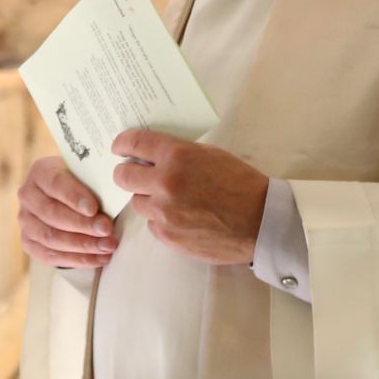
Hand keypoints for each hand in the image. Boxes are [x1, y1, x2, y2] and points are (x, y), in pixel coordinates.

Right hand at [17, 156, 119, 267]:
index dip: (74, 197)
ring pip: (51, 237)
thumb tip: (113, 200)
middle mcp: (28, 195)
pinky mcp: (29, 243)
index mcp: (41, 171)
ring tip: (108, 246)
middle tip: (106, 229)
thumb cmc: (80, 183)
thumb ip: (94, 183)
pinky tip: (99, 258)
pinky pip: (52, 256)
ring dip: (83, 245)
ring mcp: (26, 221)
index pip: (55, 183)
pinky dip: (79, 259)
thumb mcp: (85, 175)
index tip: (94, 208)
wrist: (65, 197)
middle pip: (52, 213)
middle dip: (83, 225)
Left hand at [111, 129, 268, 265]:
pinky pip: (152, 224)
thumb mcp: (209, 155)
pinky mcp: (168, 236)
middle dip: (125, 173)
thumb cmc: (240, 183)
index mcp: (176, 156)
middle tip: (132, 173)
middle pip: (123, 176)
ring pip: (137, 202)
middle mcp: (164, 183)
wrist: (260, 221)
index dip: (122, 143)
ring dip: (147, 198)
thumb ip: (178, 154)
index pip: (135, 143)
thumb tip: (152, 155)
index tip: (118, 146)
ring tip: (168, 199)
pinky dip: (161, 220)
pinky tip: (181, 217)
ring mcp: (164, 212)